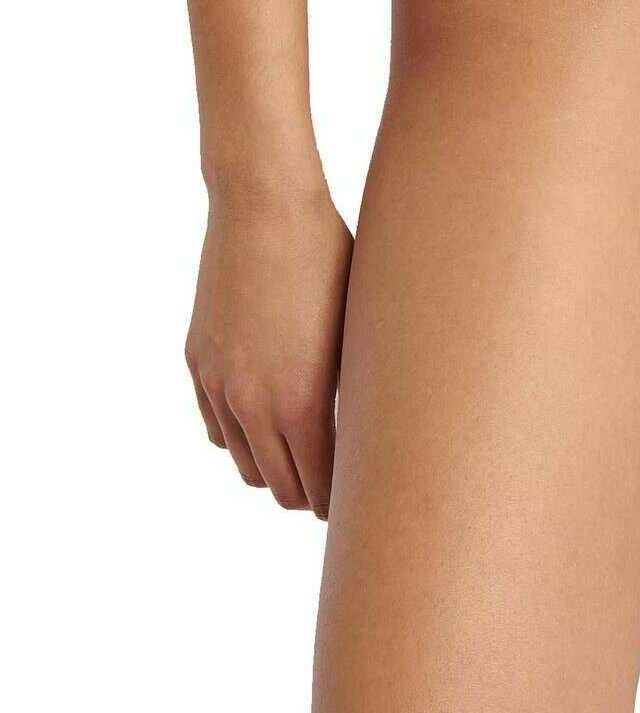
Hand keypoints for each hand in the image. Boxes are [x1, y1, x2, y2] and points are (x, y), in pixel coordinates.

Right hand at [185, 178, 352, 516]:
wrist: (265, 207)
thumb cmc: (331, 256)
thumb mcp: (356, 325)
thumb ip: (352, 385)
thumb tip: (369, 425)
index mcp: (301, 400)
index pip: (318, 483)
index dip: (339, 501)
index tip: (360, 505)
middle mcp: (252, 402)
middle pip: (278, 483)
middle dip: (309, 493)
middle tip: (336, 490)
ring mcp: (218, 383)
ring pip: (242, 461)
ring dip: (272, 468)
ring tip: (302, 462)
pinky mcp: (198, 360)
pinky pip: (215, 426)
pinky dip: (239, 437)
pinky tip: (264, 426)